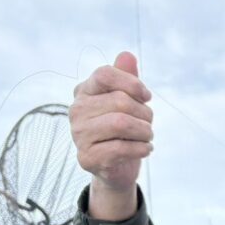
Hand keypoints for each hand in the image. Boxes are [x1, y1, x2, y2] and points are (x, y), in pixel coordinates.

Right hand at [69, 52, 153, 196]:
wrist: (116, 168)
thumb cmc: (124, 131)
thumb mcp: (128, 102)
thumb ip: (127, 78)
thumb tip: (127, 55)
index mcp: (84, 92)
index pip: (105, 74)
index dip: (132, 83)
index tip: (147, 97)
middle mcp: (77, 111)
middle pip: (120, 101)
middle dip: (144, 113)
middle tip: (148, 124)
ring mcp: (79, 135)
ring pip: (121, 123)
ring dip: (145, 131)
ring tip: (147, 137)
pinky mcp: (87, 158)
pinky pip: (122, 148)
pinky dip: (142, 148)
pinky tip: (145, 149)